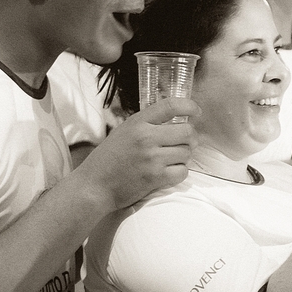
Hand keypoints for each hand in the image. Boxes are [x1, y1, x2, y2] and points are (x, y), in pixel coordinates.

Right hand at [76, 97, 196, 210]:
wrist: (94, 185)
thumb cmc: (108, 159)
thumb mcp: (124, 132)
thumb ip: (146, 124)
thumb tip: (175, 120)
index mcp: (137, 122)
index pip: (171, 106)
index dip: (189, 106)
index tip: (196, 112)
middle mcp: (146, 137)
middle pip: (187, 132)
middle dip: (191, 138)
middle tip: (185, 143)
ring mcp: (152, 158)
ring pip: (186, 153)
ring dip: (183, 157)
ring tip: (171, 159)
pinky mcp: (155, 178)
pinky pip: (182, 172)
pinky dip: (179, 172)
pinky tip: (168, 172)